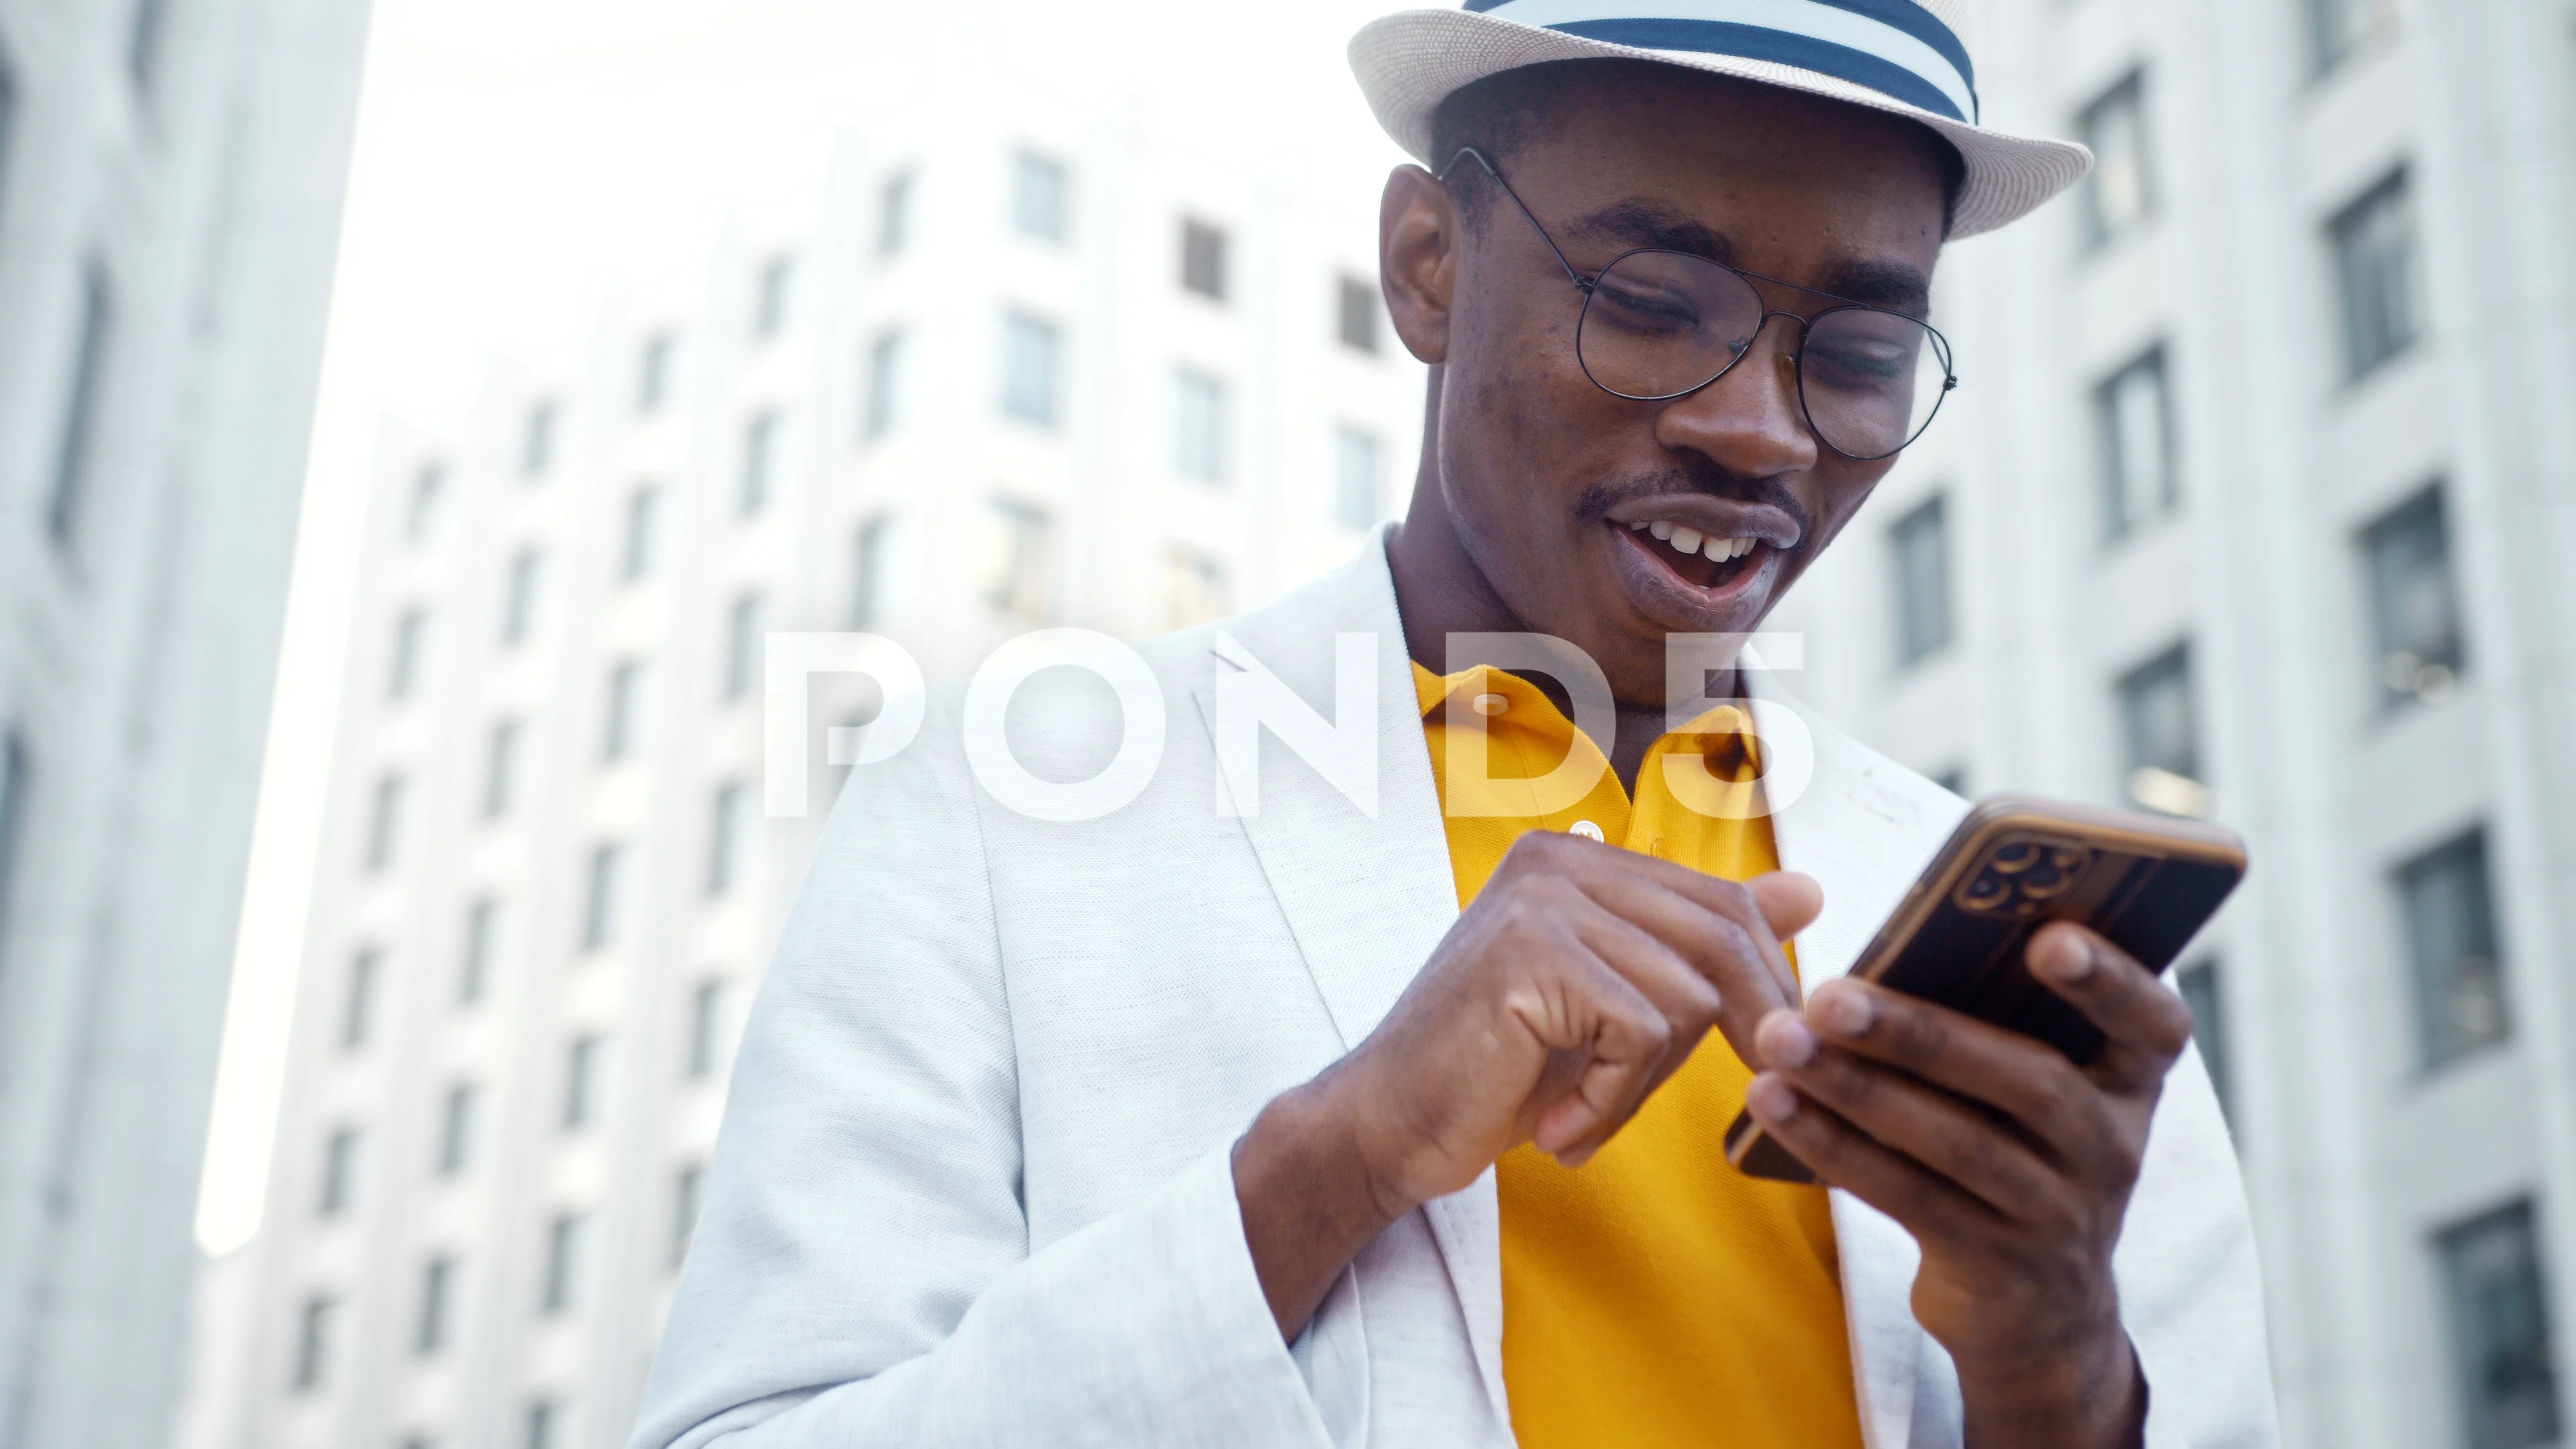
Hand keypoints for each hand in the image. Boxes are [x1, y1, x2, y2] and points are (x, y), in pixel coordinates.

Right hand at [1233, 831, 1822, 1338]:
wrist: (1389, 1124)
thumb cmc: (1496, 1071)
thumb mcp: (1611, 1003)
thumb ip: (1697, 944)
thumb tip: (1809, 890)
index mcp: (1577, 858)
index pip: (1721, 904)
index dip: (1756, 989)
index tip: (1742, 1054)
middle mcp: (1559, 861)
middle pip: (1721, 940)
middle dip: (1730, 1033)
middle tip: (1676, 1095)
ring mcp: (1542, 902)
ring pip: (1686, 997)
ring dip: (1646, 1084)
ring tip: (1582, 1114)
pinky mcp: (1531, 955)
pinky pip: (1640, 1036)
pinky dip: (1612, 1102)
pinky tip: (1557, 1125)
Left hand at [1742, 923, 2192, 1448]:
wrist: (2038, 1310)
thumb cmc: (2016, 1151)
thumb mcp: (2037, 1094)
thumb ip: (1997, 1021)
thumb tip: (1897, 945)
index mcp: (2129, 1081)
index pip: (2154, 1025)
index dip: (2110, 981)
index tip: (2049, 939)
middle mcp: (2112, 1146)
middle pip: (2031, 1080)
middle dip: (1921, 1033)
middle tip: (1829, 996)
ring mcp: (2062, 1213)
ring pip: (1959, 1142)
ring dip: (1858, 1087)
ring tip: (1781, 1042)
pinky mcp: (1998, 1264)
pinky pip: (1910, 1197)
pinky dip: (1835, 1146)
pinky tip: (1777, 1105)